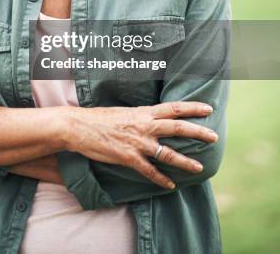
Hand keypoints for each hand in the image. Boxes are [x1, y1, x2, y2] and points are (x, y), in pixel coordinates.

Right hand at [63, 102, 217, 188]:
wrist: (78, 126)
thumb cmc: (97, 118)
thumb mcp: (122, 112)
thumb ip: (139, 116)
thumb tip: (151, 119)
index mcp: (142, 113)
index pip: (172, 108)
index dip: (192, 108)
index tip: (208, 108)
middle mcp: (143, 126)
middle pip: (177, 127)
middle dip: (198, 132)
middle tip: (214, 137)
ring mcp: (137, 142)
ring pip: (168, 153)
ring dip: (186, 161)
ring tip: (199, 167)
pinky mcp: (128, 157)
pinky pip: (150, 171)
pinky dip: (161, 179)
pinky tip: (170, 185)